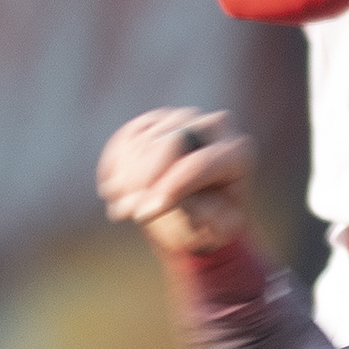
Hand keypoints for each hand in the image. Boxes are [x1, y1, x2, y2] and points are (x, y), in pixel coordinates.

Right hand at [97, 106, 254, 253]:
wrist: (200, 210)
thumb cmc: (213, 222)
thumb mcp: (215, 229)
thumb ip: (202, 214)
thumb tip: (178, 203)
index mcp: (238, 153)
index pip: (200, 164)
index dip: (169, 188)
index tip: (144, 213)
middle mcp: (215, 126)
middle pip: (172, 142)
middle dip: (144, 178)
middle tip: (126, 211)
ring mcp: (184, 119)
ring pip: (146, 139)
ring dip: (125, 176)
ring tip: (119, 210)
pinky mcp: (157, 120)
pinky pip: (128, 136)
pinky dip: (114, 162)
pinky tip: (109, 189)